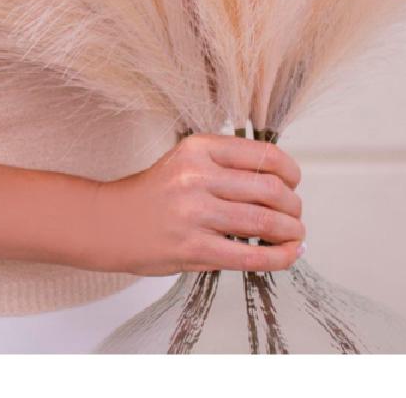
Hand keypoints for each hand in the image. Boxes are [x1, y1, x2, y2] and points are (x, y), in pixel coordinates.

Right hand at [91, 134, 305, 274]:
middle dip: (293, 205)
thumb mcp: (185, 161)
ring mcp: (195, 213)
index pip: (262, 155)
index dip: (290, 172)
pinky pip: (251, 256)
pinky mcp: (195, 248)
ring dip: (291, 231)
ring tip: (294, 235)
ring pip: (265, 222)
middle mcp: (197, 176)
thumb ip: (225, 164)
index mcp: (197, 148)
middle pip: (270, 189)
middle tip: (294, 214)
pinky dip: (278, 258)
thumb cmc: (153, 194)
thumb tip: (278, 181)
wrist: (111, 222)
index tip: (293, 182)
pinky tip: (286, 255)